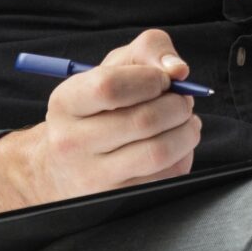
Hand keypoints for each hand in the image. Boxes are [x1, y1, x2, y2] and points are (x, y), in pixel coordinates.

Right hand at [0, 29, 200, 214]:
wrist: (65, 166)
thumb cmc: (98, 108)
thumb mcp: (113, 68)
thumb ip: (148, 51)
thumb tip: (178, 69)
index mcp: (65, 102)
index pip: (110, 87)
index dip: (150, 79)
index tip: (164, 79)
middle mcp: (71, 142)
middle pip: (143, 121)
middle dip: (178, 105)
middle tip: (183, 100)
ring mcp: (92, 176)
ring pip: (158, 152)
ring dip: (187, 131)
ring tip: (185, 120)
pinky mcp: (116, 199)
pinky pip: (166, 177)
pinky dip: (184, 155)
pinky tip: (177, 145)